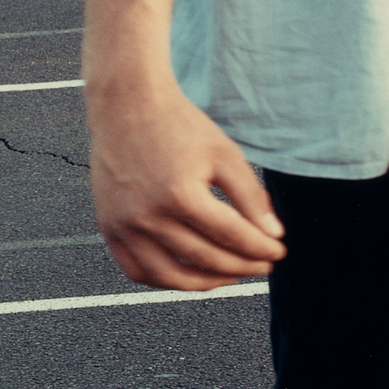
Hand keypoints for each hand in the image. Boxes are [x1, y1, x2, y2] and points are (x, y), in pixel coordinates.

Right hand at [89, 73, 286, 289]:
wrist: (127, 106)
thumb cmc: (180, 127)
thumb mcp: (225, 155)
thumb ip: (251, 197)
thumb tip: (274, 236)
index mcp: (180, 195)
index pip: (231, 236)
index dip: (260, 248)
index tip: (279, 252)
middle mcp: (147, 216)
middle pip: (205, 258)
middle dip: (243, 266)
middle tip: (264, 265)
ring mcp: (123, 225)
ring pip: (169, 275)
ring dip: (205, 282)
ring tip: (232, 275)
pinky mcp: (108, 227)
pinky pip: (136, 270)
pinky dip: (165, 279)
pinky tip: (190, 273)